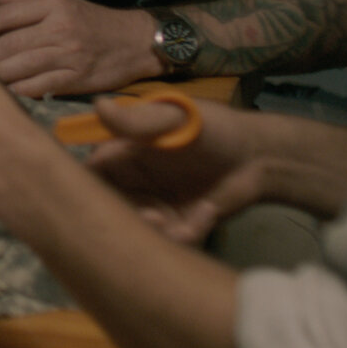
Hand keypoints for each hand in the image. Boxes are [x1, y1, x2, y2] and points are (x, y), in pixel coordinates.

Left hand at [0, 0, 157, 96]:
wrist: (135, 42)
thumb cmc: (91, 19)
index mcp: (53, 5)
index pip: (6, 15)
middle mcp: (60, 29)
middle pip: (9, 44)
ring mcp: (68, 56)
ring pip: (20, 68)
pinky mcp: (75, 80)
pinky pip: (38, 87)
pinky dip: (17, 90)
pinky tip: (3, 91)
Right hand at [85, 97, 264, 243]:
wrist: (260, 158)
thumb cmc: (215, 128)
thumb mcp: (178, 118)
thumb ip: (140, 120)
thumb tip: (99, 106)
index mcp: (124, 153)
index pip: (92, 172)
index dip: (86, 187)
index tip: (97, 200)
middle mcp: (134, 182)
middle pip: (110, 209)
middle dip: (125, 220)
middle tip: (153, 219)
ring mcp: (156, 206)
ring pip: (139, 231)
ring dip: (157, 234)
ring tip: (181, 227)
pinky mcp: (180, 227)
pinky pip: (171, 242)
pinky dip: (187, 234)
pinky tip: (207, 214)